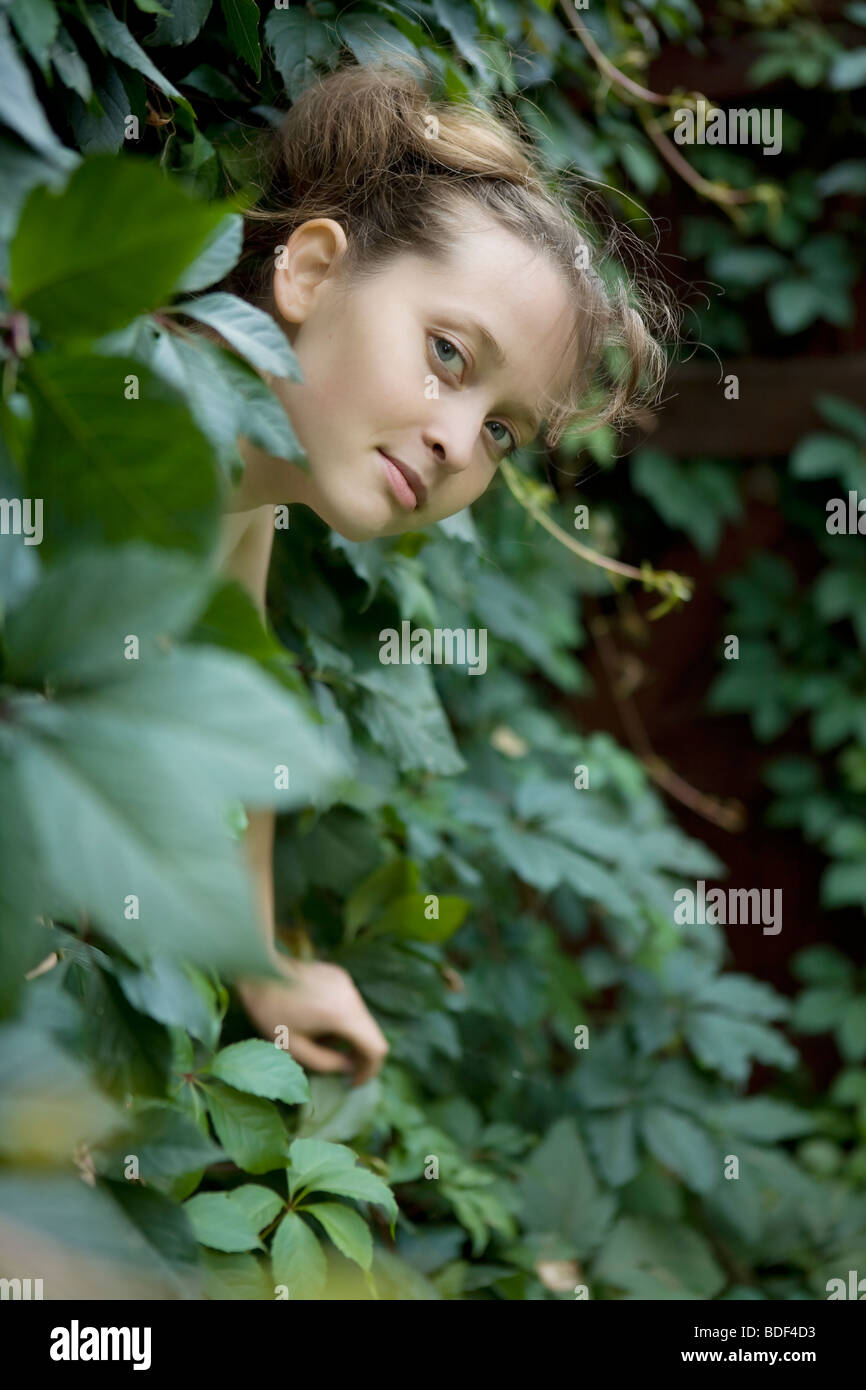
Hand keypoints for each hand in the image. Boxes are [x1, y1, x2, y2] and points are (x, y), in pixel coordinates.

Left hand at [237, 957, 388, 1085]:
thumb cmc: (269, 1010)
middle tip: (339, 1071)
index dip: (369, 1070)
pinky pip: (349, 1005)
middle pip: (371, 1033)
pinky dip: (342, 1020)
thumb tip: (347, 1068)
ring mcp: (346, 982)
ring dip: (349, 1037)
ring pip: (361, 1019)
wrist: (257, 967)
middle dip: (359, 1055)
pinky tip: (315, 1021)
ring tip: (319, 1042)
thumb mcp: (293, 1047)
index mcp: (342, 1014)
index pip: (376, 1048)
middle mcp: (351, 995)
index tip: (353, 1083)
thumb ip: (325, 1063)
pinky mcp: (338, 975)